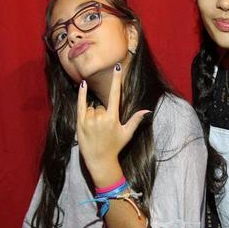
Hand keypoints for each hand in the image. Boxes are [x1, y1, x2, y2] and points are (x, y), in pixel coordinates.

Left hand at [76, 64, 150, 178]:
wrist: (100, 161)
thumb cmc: (115, 147)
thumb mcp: (127, 134)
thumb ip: (136, 120)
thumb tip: (148, 111)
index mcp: (113, 118)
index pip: (115, 94)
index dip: (116, 79)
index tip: (117, 66)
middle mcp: (101, 117)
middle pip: (101, 105)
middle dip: (103, 113)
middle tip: (103, 129)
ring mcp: (89, 120)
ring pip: (92, 108)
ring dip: (93, 115)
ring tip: (95, 130)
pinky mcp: (80, 123)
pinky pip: (81, 105)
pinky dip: (82, 95)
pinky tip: (83, 84)